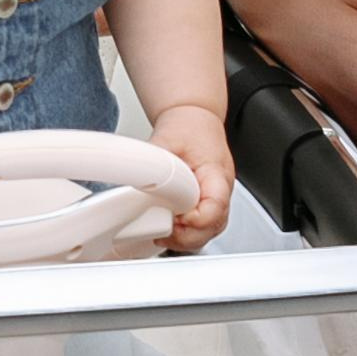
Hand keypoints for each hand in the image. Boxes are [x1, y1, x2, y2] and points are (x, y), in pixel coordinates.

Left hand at [143, 104, 236, 251]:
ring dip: (187, 238)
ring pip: (210, 231)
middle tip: (164, 231)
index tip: (175, 219)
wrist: (195, 118)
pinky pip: (204, 227)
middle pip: (214, 226)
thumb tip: (134, 178)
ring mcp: (217, 198)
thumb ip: (152, 161)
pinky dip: (188, 234)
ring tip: (163, 233)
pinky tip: (170, 230)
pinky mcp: (208, 203)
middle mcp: (222, 189)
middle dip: (188, 236)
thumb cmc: (188, 126)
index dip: (195, 220)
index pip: (215, 207)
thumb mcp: (165, 139)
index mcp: (217, 174)